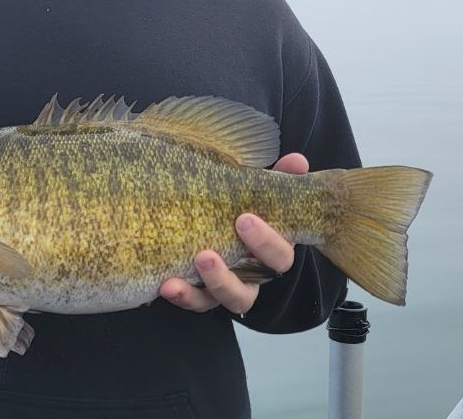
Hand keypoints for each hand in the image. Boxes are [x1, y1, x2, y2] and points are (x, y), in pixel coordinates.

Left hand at [159, 152, 307, 313]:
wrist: (231, 227)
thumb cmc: (250, 207)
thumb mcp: (263, 192)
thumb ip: (281, 177)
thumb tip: (297, 161)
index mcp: (272, 251)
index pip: (279, 256)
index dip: (266, 241)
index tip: (244, 218)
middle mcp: (252, 276)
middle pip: (248, 288)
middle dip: (227, 275)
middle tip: (206, 255)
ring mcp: (228, 287)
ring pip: (221, 299)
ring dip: (200, 289)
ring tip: (178, 277)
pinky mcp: (203, 293)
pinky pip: (195, 301)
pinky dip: (182, 295)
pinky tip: (165, 284)